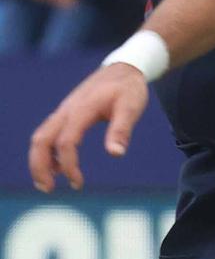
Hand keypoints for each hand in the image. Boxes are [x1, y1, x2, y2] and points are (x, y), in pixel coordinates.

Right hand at [28, 63, 150, 191]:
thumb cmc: (128, 89)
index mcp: (82, 109)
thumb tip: (115, 154)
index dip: (68, 164)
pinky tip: (58, 165)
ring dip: (39, 160)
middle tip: (47, 189)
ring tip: (48, 182)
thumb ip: (122, 130)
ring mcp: (63, 111)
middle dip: (39, 166)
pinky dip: (47, 151)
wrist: (123, 69)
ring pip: (40, 137)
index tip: (78, 183)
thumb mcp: (131, 107)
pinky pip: (47, 133)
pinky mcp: (65, 114)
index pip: (66, 141)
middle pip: (41, 140)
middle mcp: (66, 110)